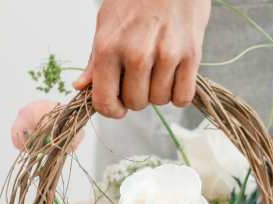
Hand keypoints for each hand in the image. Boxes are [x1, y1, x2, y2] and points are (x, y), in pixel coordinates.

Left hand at [74, 0, 211, 117]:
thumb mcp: (107, 24)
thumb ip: (95, 61)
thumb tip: (81, 88)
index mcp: (108, 47)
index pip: (105, 102)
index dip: (112, 110)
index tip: (119, 107)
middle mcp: (136, 53)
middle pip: (136, 104)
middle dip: (138, 96)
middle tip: (141, 77)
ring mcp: (165, 55)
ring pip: (160, 101)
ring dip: (159, 92)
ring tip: (159, 70)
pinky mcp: (191, 55)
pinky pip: (182, 97)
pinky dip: (179, 93)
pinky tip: (175, 76)